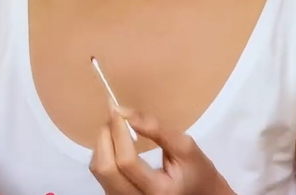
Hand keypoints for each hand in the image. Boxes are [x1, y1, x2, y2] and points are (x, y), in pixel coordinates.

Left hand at [89, 104, 234, 194]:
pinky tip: (116, 142)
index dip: (118, 131)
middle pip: (105, 169)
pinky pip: (100, 174)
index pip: (126, 162)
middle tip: (115, 115)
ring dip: (103, 143)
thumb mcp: (185, 147)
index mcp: (158, 191)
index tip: (117, 107)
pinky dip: (104, 152)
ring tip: (117, 126)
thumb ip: (156, 129)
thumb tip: (124, 111)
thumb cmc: (197, 171)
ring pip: (98, 171)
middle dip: (106, 135)